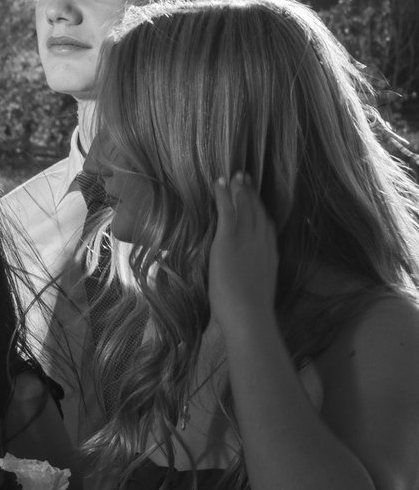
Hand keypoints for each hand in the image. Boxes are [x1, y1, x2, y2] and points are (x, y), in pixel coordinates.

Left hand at [205, 173, 280, 334]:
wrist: (250, 313)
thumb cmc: (248, 313)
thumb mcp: (255, 291)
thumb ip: (251, 280)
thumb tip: (244, 283)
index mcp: (269, 256)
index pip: (266, 228)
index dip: (261, 212)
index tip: (257, 201)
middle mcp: (262, 243)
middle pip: (258, 213)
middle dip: (251, 195)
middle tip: (246, 178)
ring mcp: (247, 239)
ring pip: (245, 207)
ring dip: (239, 190)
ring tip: (235, 176)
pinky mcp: (230, 238)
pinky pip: (228, 210)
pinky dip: (224, 195)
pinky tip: (220, 183)